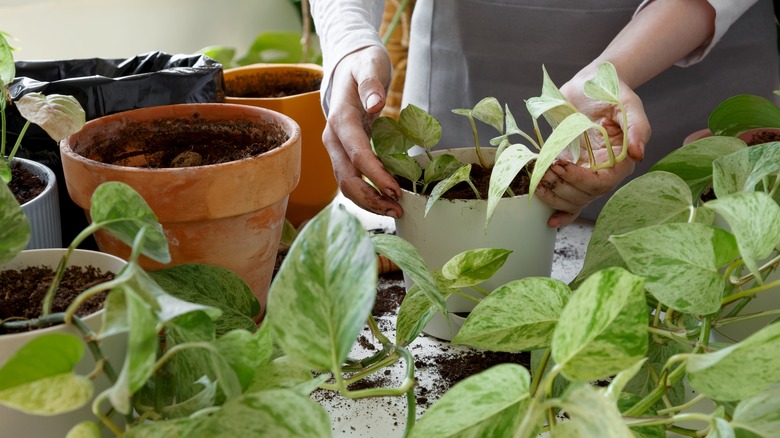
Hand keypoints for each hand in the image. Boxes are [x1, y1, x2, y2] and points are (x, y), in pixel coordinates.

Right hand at [321, 46, 403, 217]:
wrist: (347, 66)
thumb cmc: (361, 65)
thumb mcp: (369, 65)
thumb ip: (371, 84)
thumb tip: (375, 103)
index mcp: (340, 119)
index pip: (356, 154)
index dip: (375, 174)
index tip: (395, 190)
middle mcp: (333, 138)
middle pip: (346, 178)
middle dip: (371, 198)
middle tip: (397, 209)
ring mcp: (336, 148)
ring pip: (346, 184)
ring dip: (368, 201)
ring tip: (394, 210)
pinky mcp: (343, 154)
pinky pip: (351, 179)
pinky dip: (367, 193)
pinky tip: (386, 200)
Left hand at [535, 69, 650, 227]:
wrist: (589, 83)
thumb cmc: (610, 91)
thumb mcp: (627, 103)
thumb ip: (636, 127)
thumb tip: (638, 154)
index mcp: (621, 159)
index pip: (602, 182)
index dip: (580, 179)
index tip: (562, 164)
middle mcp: (605, 170)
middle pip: (585, 195)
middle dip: (562, 185)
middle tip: (546, 168)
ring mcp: (586, 172)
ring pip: (573, 199)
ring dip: (554, 194)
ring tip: (538, 180)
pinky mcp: (571, 170)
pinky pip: (568, 198)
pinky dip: (560, 211)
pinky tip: (550, 220)